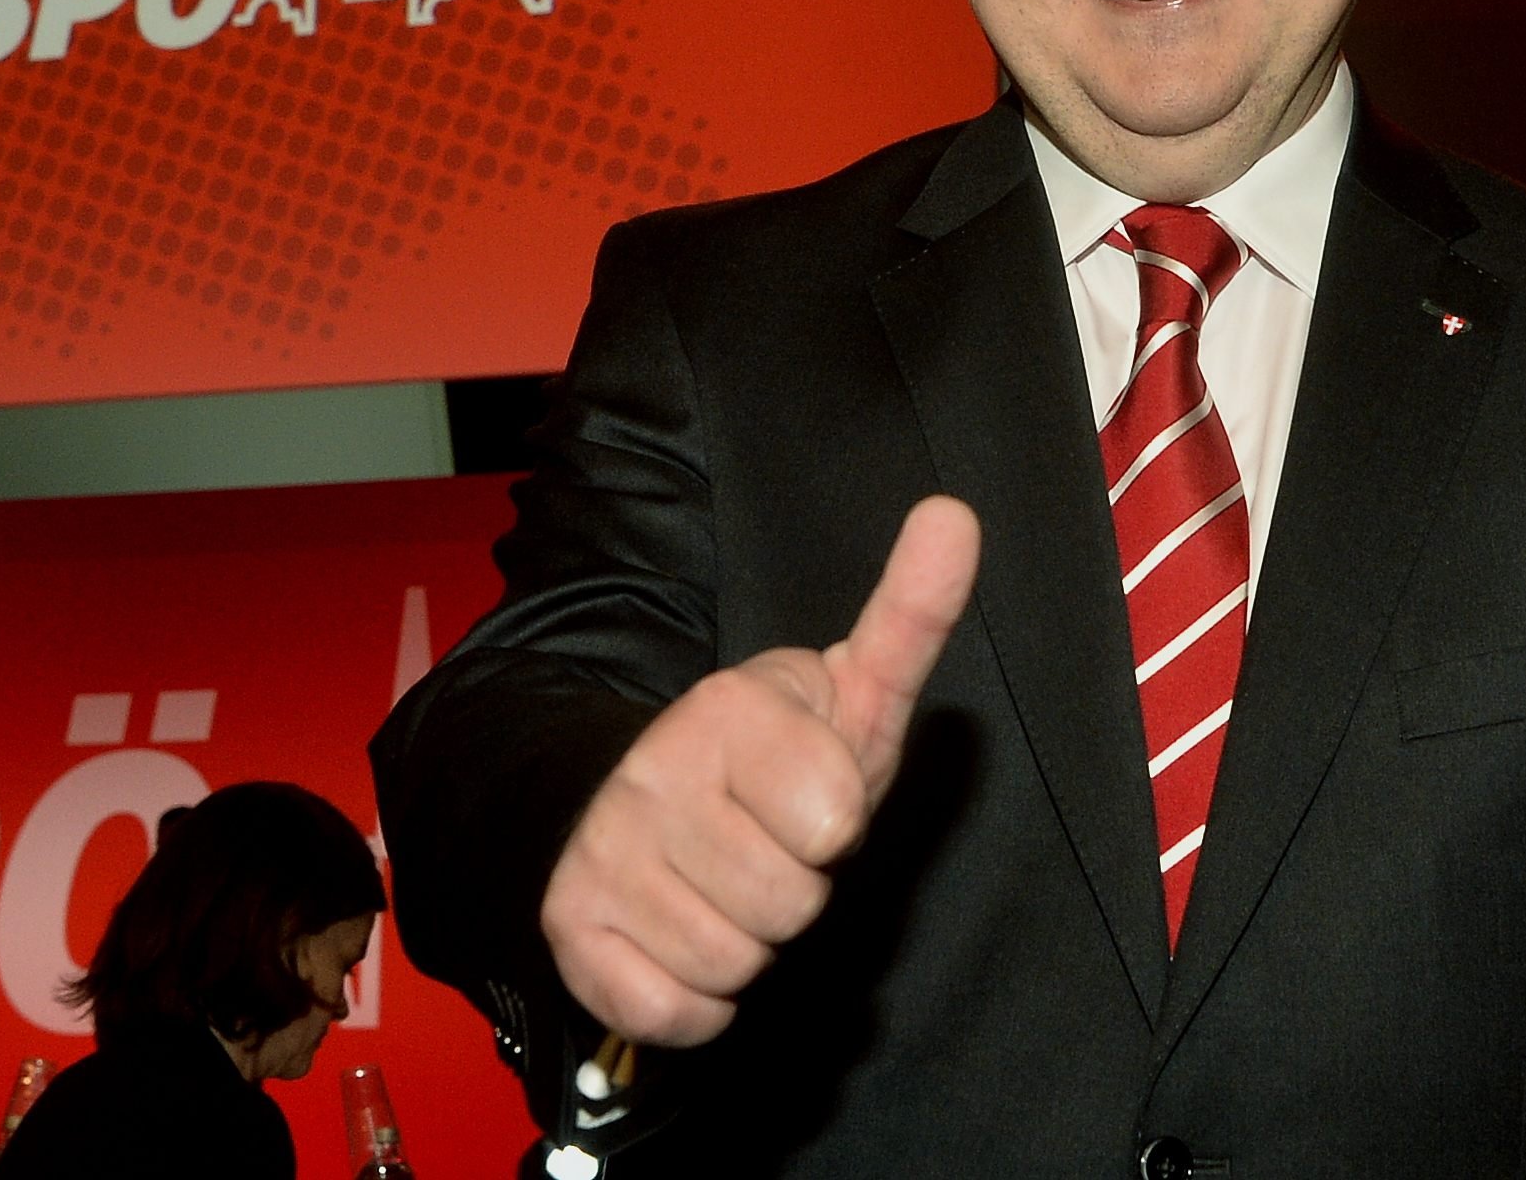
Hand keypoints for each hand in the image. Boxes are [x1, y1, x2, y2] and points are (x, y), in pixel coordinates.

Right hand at [541, 495, 980, 1045]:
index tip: (811, 793)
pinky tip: (682, 935)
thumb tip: (955, 514)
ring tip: (725, 884)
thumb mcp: (850, 689)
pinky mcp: (571, 930)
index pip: (834, 821)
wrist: (639, 802)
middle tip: (767, 846)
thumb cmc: (775, 758)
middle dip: (797, 887)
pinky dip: (696, 998)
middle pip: (790, 904)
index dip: (838, 823)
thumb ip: (910, 614)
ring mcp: (604, 853)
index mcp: (728, 709)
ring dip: (748, 941)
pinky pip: (675, 1011)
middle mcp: (652, 774)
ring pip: (734, 962)